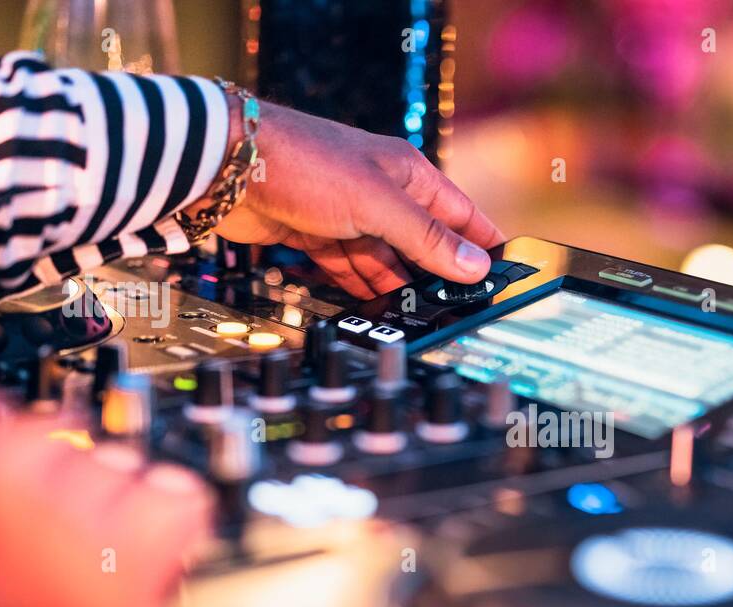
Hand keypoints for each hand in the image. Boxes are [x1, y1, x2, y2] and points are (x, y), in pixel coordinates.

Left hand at [205, 100, 505, 298]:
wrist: (227, 165)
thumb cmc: (303, 164)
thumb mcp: (379, 206)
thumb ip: (427, 238)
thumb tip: (474, 264)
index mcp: (407, 175)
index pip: (459, 214)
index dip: (482, 243)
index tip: (505, 271)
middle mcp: (381, 193)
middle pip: (422, 242)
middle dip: (438, 274)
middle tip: (459, 308)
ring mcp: (348, 215)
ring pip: (385, 260)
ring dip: (398, 286)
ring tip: (419, 317)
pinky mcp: (317, 235)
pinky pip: (349, 268)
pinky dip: (361, 287)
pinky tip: (376, 307)